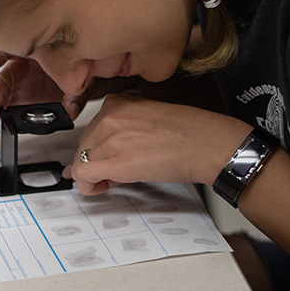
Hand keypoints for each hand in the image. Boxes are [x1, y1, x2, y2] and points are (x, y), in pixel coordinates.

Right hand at [0, 50, 90, 134]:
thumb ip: (76, 95)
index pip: (7, 52)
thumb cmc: (85, 68)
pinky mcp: (23, 96)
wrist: (91, 75)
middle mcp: (24, 66)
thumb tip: (69, 111)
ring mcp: (22, 82)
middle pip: (2, 80)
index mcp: (35, 53)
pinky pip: (7, 104)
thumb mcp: (84, 79)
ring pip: (0, 93)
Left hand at [65, 94, 250, 194]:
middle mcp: (110, 116)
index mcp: (117, 103)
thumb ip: (120, 134)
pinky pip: (83, 176)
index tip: (105, 161)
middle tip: (113, 174)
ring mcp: (110, 136)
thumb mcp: (146, 122)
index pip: (90, 131)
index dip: (97, 151)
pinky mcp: (114, 160)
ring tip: (117, 179)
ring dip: (93, 176)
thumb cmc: (188, 134)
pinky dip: (88, 187)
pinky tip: (104, 187)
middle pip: (82, 146)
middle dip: (94, 163)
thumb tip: (98, 157)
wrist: (208, 144)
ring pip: (80, 162)